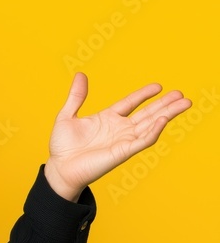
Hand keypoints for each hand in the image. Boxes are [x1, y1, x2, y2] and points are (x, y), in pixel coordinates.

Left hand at [44, 73, 191, 201]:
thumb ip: (76, 96)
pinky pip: (143, 140)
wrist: (59, 168)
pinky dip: (154, 130)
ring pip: (151, 124)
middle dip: (165, 104)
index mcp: (107, 119)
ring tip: (184, 103)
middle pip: (147, 113)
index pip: (131, 103)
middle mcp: (119, 129)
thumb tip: (80, 74)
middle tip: (182, 94)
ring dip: (168, 114)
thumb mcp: (67, 116)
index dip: (144, 94)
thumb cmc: (62, 147)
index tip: (158, 86)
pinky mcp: (123, 152)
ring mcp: (123, 140)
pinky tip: (163, 119)